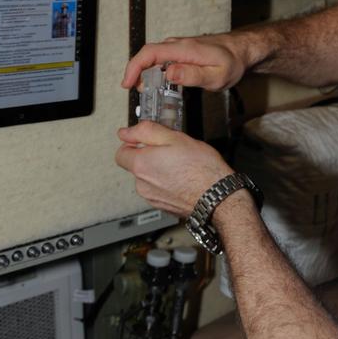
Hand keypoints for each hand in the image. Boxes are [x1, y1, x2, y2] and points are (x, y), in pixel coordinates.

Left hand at [115, 121, 233, 217]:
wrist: (216, 197)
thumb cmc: (201, 168)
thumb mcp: (174, 137)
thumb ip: (146, 131)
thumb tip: (126, 132)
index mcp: (141, 165)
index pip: (121, 153)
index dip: (133, 143)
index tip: (146, 140)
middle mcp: (142, 184)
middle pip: (136, 166)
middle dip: (149, 156)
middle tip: (171, 150)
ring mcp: (152, 197)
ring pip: (148, 178)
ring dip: (158, 170)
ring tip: (180, 165)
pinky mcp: (162, 206)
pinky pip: (158, 190)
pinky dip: (166, 183)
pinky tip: (183, 178)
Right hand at [121, 32, 252, 93]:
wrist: (242, 50)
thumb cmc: (232, 62)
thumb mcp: (216, 75)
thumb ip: (192, 75)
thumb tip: (169, 73)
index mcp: (184, 49)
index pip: (150, 53)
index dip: (134, 67)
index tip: (127, 83)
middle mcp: (178, 45)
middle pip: (147, 54)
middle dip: (135, 72)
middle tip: (134, 90)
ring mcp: (179, 47)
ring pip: (153, 57)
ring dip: (145, 72)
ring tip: (146, 91)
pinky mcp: (181, 51)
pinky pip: (162, 58)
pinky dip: (154, 70)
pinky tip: (157, 83)